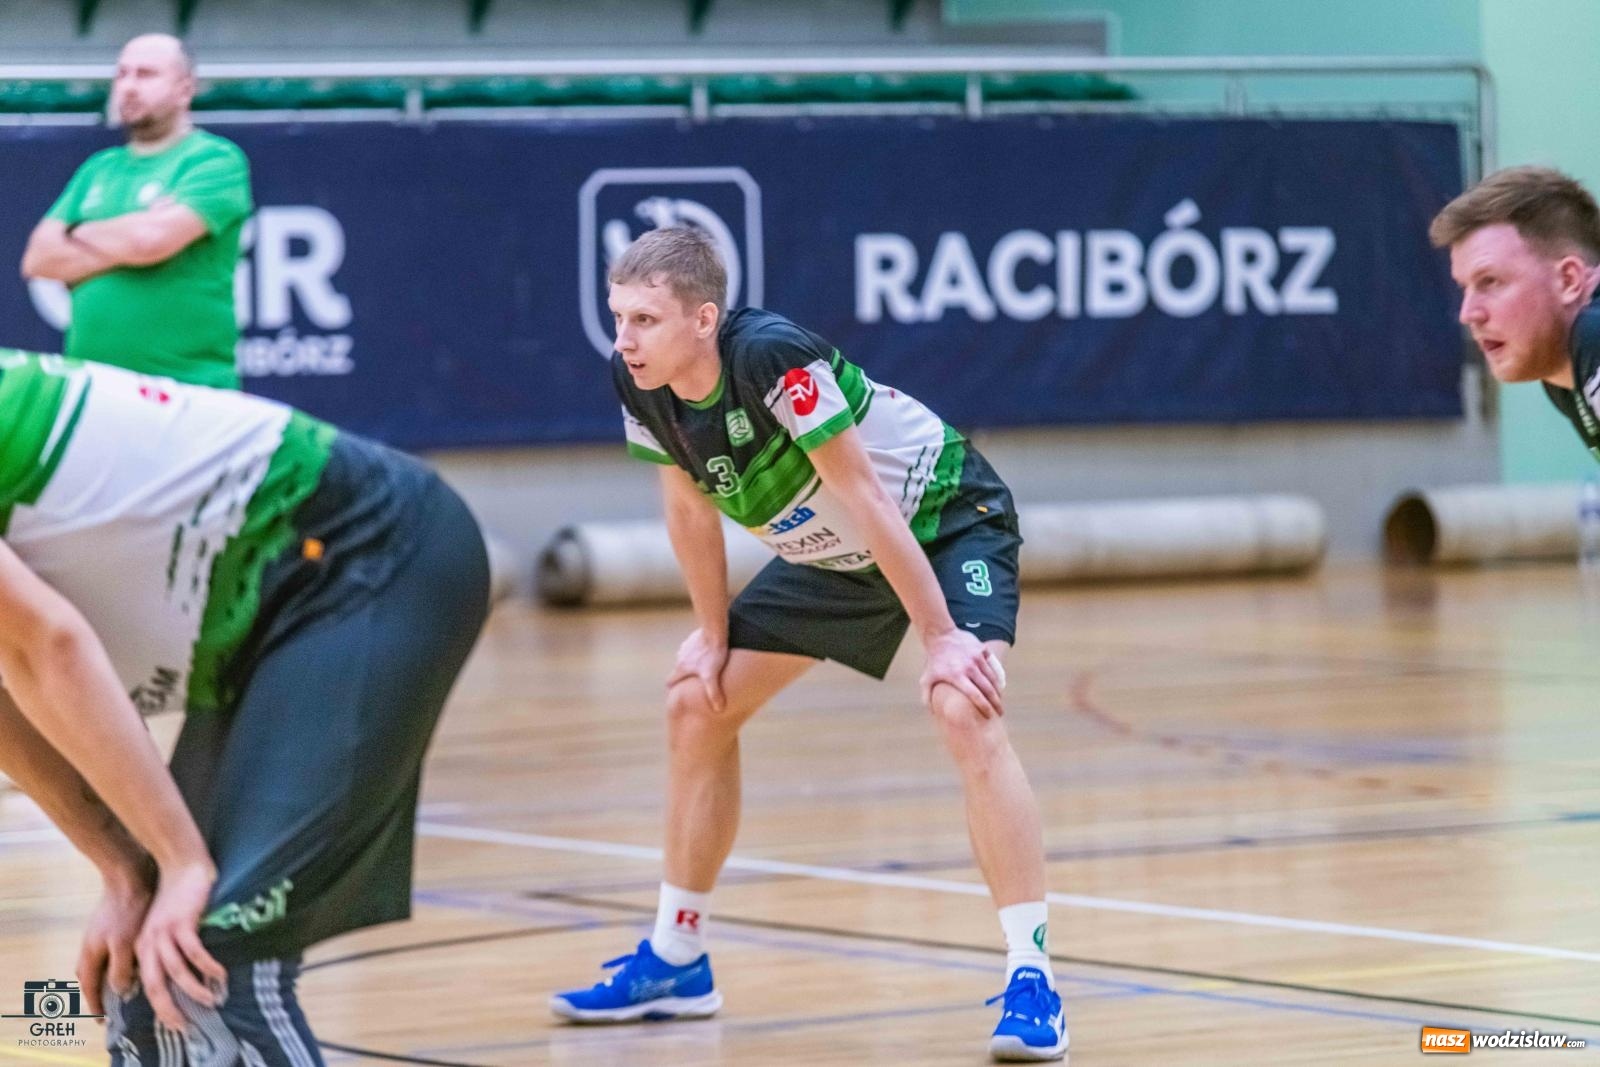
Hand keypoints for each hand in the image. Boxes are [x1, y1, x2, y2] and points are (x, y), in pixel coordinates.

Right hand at [77, 865, 153, 1018]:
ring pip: (102, 962)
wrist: (129, 875)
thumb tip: (119, 990)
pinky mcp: (113, 922)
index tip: (103, 1020)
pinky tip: (137, 960)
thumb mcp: (124, 943)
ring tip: (127, 986)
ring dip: (111, 976)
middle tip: (114, 1005)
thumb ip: (120, 969)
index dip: (96, 1004)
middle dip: (100, 992)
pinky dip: (121, 960)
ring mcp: (100, 933)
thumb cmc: (127, 910)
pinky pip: (113, 949)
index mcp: (90, 953)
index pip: (90, 986)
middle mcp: (91, 945)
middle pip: (91, 976)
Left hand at [135, 861, 226, 1030]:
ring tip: (211, 1001)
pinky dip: (206, 967)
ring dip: (194, 991)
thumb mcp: (165, 926)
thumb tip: (182, 975)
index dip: (160, 1007)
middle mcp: (149, 944)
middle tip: (186, 1026)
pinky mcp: (182, 923)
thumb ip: (168, 948)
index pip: (147, 986)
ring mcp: (164, 934)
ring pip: (176, 973)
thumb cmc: (179, 895)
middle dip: (170, 1010)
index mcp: (144, 947)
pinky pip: (194, 952)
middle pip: (155, 987)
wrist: (182, 864)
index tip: (176, 1022)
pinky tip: (219, 974)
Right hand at [667, 627, 728, 712]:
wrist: (715, 630)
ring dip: (692, 664)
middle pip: (679, 671)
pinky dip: (699, 653)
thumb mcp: (712, 676)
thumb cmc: (713, 654)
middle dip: (684, 677)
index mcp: (681, 668)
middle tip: (695, 683)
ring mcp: (686, 646)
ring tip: (705, 668)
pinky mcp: (693, 638)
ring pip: (686, 659)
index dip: (673, 689)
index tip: (677, 694)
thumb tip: (718, 710)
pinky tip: (709, 654)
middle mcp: (680, 657)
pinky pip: (694, 648)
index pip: (670, 682)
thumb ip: (713, 693)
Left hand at [919, 629, 1004, 717]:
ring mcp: (977, 657)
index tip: (990, 716)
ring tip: (999, 700)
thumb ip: (927, 697)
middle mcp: (969, 667)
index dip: (984, 707)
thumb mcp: (926, 679)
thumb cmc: (933, 661)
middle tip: (1000, 712)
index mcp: (957, 676)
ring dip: (998, 691)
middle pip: (988, 689)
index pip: (975, 695)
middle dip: (996, 703)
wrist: (940, 635)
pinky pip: (992, 665)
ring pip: (993, 677)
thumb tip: (932, 713)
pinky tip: (998, 685)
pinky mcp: (982, 649)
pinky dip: (996, 676)